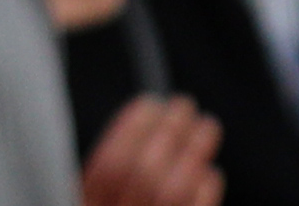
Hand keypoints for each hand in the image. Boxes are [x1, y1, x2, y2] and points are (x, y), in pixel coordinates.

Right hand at [81, 93, 223, 205]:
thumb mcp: (92, 196)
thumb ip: (108, 174)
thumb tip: (149, 117)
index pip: (110, 166)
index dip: (132, 128)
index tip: (149, 103)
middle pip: (147, 174)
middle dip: (170, 131)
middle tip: (184, 106)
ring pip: (175, 192)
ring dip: (196, 151)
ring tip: (206, 128)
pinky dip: (206, 187)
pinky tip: (207, 173)